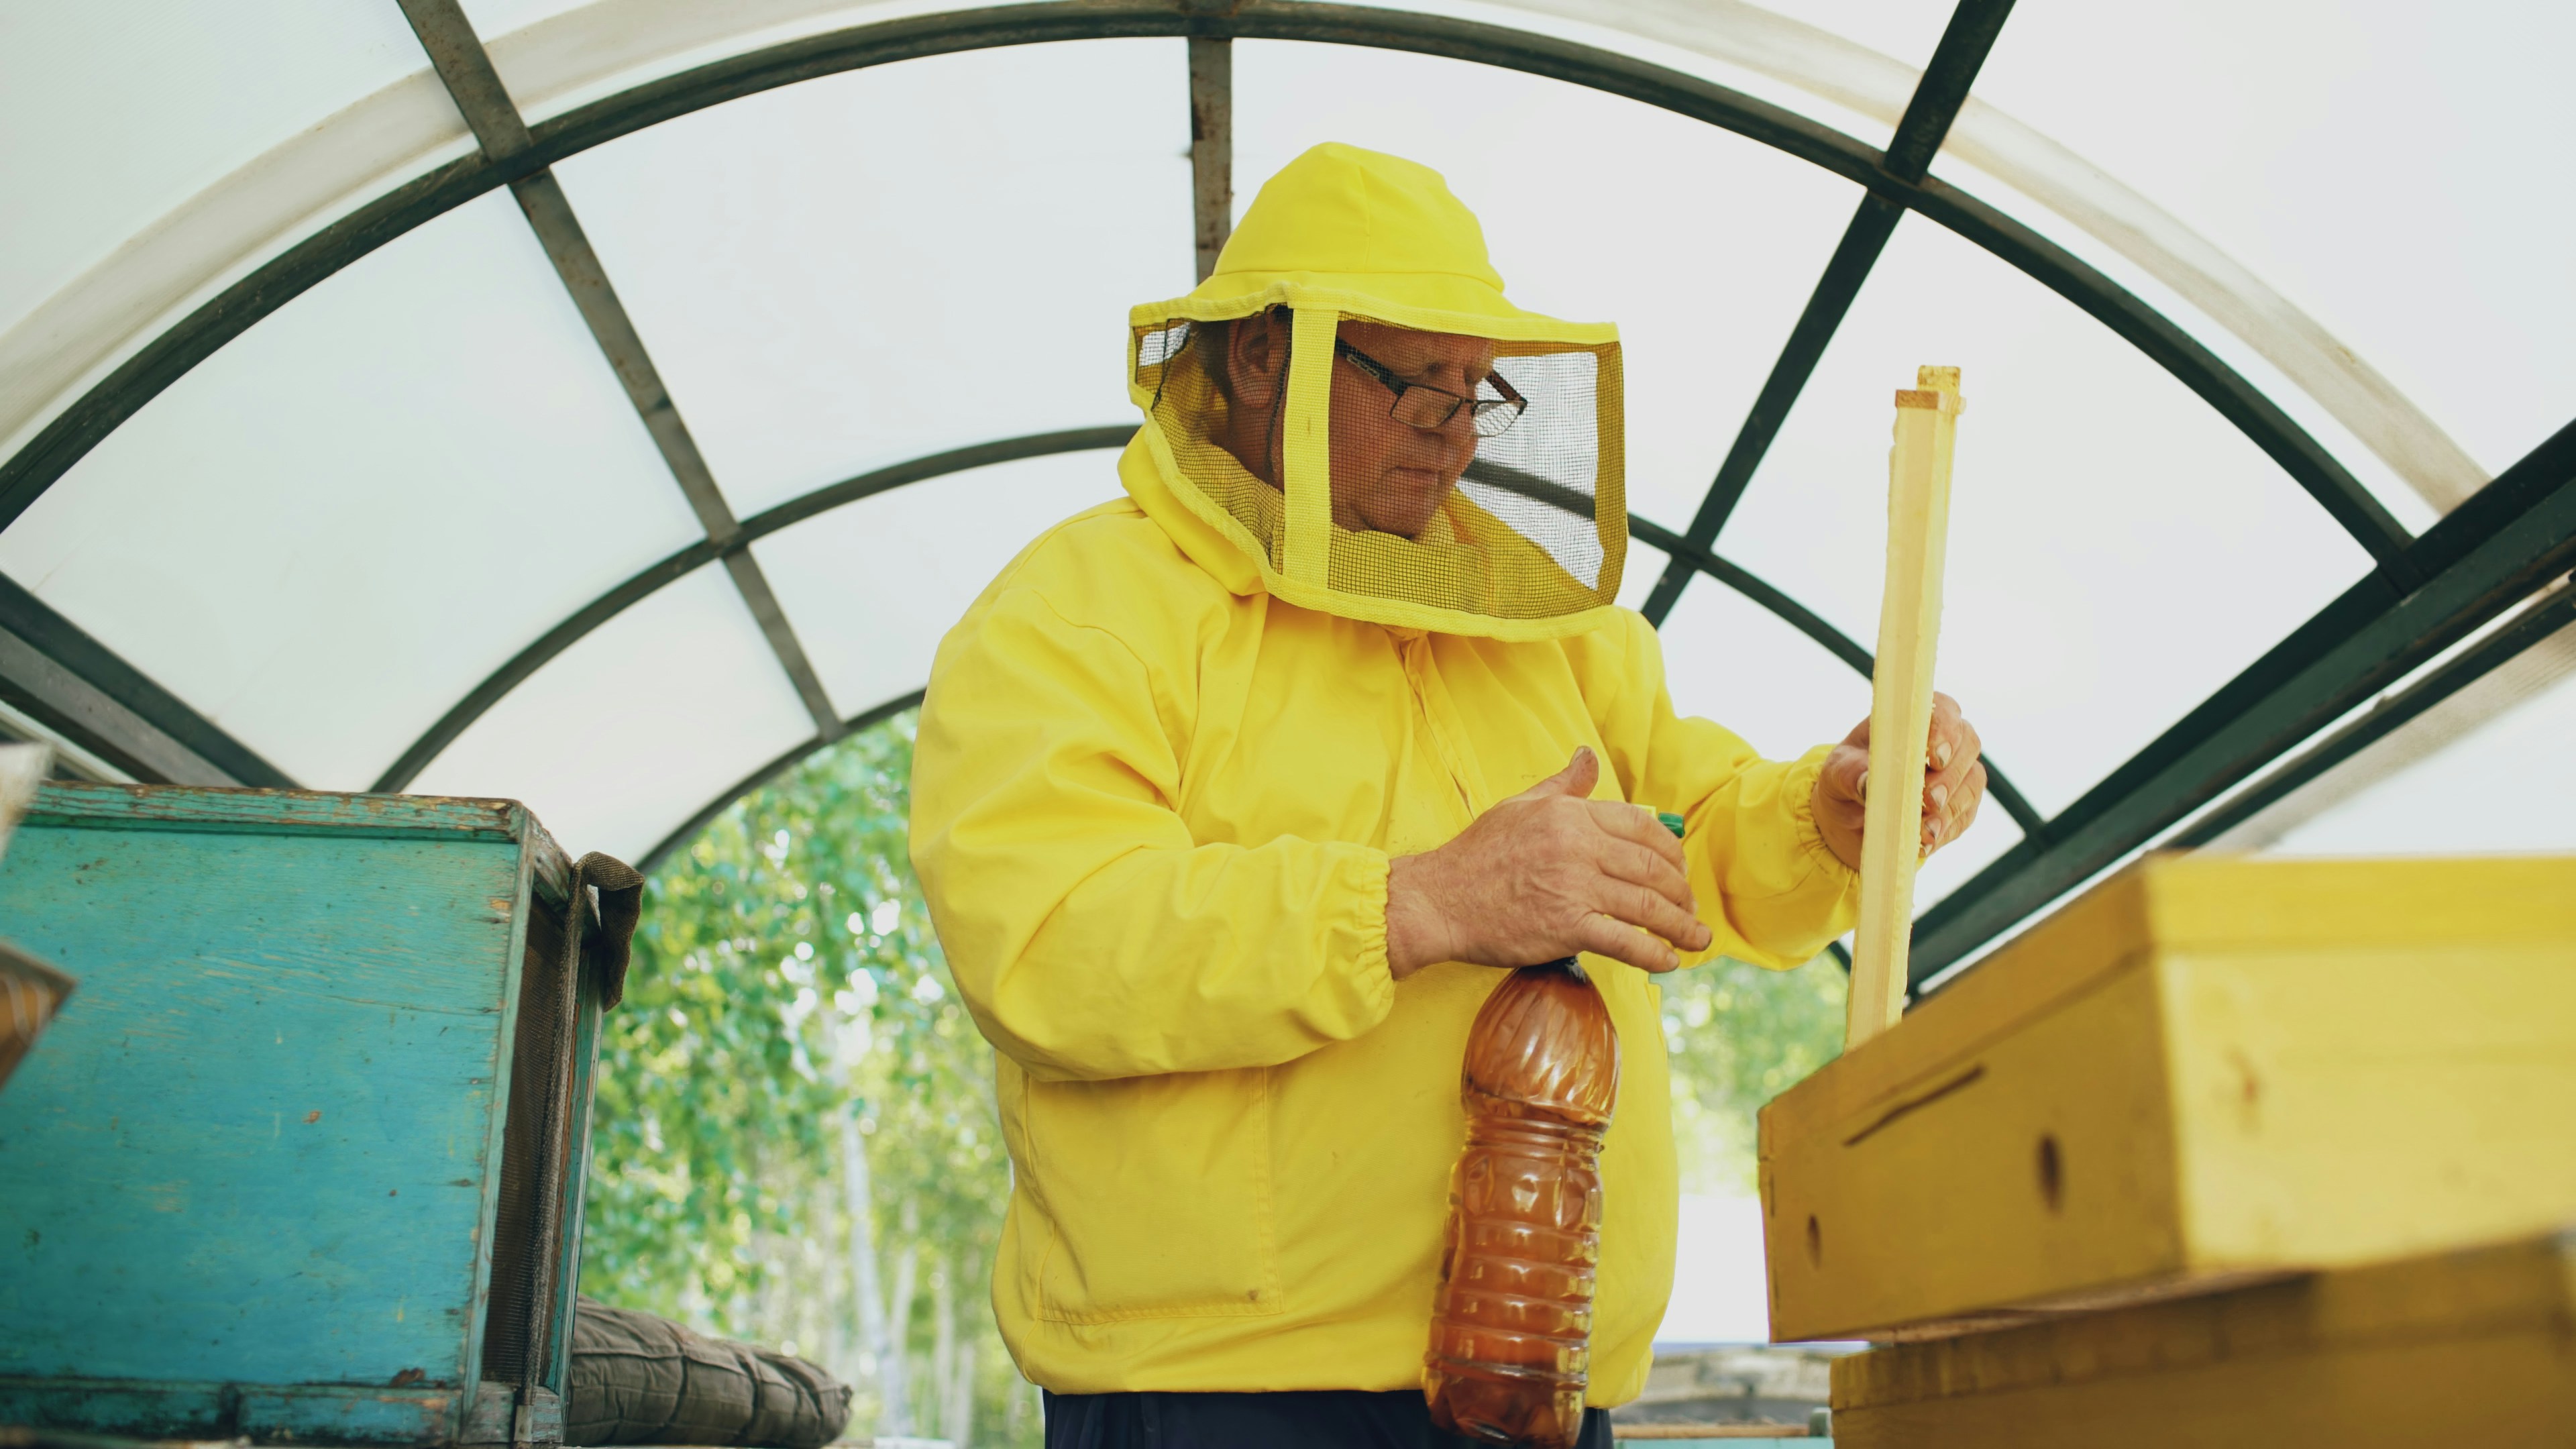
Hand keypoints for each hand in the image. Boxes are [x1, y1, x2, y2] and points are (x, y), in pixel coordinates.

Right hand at [1384, 747, 1712, 979]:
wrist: (1439, 900)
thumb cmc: (1477, 854)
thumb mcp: (1522, 805)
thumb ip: (1564, 784)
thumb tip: (1588, 756)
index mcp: (1571, 815)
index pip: (1641, 826)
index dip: (1671, 850)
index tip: (1680, 868)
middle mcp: (1579, 847)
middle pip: (1652, 868)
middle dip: (1682, 890)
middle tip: (1692, 907)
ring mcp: (1574, 888)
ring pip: (1646, 905)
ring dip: (1680, 924)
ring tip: (1696, 938)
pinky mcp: (1566, 927)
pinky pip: (1624, 941)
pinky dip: (1653, 954)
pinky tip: (1669, 962)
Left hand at [1812, 692, 1985, 871]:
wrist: (1852, 815)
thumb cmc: (1848, 778)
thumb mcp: (1838, 773)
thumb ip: (1852, 774)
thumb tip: (1867, 785)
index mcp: (1915, 719)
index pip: (1943, 709)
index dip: (1944, 729)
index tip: (1934, 756)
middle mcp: (1945, 740)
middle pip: (1967, 745)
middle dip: (1949, 775)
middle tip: (1928, 799)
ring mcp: (1958, 773)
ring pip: (1972, 782)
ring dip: (1950, 807)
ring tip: (1924, 830)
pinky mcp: (1962, 806)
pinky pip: (1965, 815)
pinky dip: (1947, 829)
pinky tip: (1925, 842)